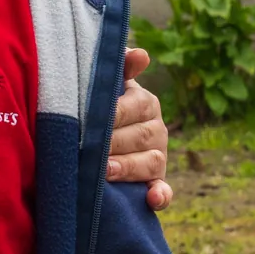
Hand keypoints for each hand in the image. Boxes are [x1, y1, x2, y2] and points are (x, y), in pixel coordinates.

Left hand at [107, 47, 171, 209]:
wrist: (94, 136)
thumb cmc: (99, 104)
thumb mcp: (107, 84)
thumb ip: (119, 66)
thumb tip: (141, 55)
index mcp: (146, 103)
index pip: (134, 107)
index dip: (113, 114)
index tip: (91, 120)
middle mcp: (156, 129)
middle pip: (140, 136)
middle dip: (114, 144)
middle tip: (90, 149)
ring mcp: (158, 156)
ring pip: (151, 162)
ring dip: (129, 167)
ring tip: (106, 171)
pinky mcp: (156, 182)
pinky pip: (164, 190)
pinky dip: (161, 196)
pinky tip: (153, 198)